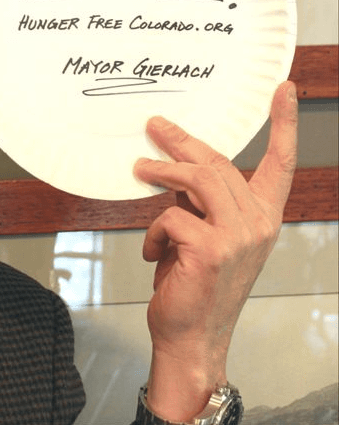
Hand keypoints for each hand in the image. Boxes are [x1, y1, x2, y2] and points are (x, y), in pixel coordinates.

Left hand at [133, 81, 297, 421]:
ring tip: (138, 169)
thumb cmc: (197, 282)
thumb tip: (173, 166)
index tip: (285, 89)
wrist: (192, 334)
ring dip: (161, 171)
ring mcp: (237, 237)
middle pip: (218, 162)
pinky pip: (170, 216)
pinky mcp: (210, 249)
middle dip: (181, 141)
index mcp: (263, 216)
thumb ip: (199, 200)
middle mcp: (258, 223)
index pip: (281, 162)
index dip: (284, 123)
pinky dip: (153, 230)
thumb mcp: (205, 233)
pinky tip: (153, 250)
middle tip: (155, 126)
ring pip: (196, 179)